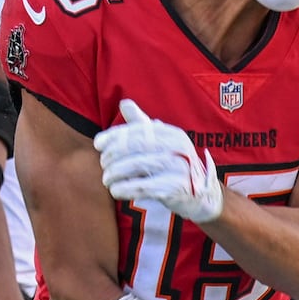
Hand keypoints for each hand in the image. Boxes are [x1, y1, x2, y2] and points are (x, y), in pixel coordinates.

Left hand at [93, 99, 223, 223]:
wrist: (201, 196)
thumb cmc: (175, 166)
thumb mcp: (162, 143)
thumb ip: (142, 125)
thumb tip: (124, 103)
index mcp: (173, 134)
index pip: (138, 130)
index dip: (114, 136)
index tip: (98, 144)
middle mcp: (178, 148)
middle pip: (135, 145)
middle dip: (112, 155)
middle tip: (103, 164)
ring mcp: (178, 168)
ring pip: (135, 165)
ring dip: (114, 173)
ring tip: (107, 179)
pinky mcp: (174, 188)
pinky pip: (141, 187)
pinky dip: (123, 188)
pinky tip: (116, 190)